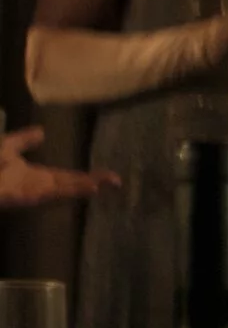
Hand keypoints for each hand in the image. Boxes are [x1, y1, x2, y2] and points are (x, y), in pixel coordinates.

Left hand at [0, 125, 119, 209]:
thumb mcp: (6, 148)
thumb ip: (23, 141)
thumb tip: (43, 133)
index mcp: (32, 177)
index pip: (65, 178)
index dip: (85, 177)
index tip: (109, 178)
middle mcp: (33, 186)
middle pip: (67, 184)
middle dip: (90, 183)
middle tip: (117, 181)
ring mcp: (26, 191)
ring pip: (58, 189)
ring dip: (80, 187)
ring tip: (105, 183)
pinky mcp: (20, 194)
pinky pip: (43, 192)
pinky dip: (62, 190)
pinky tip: (74, 186)